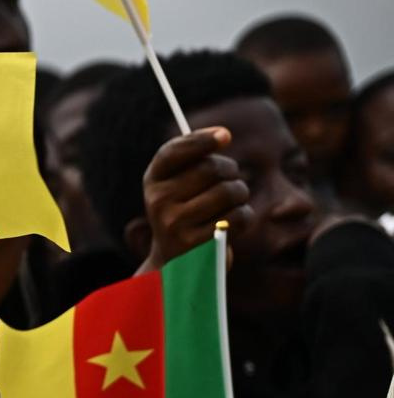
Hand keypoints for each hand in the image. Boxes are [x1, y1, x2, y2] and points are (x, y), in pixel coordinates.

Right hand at [139, 127, 253, 270]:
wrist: (176, 263)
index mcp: (153, 180)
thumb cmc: (186, 213)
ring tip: (234, 202)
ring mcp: (174, 223)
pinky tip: (234, 224)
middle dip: (231, 171)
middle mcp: (158, 200)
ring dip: (240, 194)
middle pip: (211, 168)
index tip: (225, 135)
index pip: (173, 152)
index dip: (200, 141)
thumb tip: (223, 134)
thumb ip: (196, 158)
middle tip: (232, 179)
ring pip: (228, 191)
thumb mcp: (180, 185)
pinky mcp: (196, 244)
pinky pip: (237, 217)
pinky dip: (244, 217)